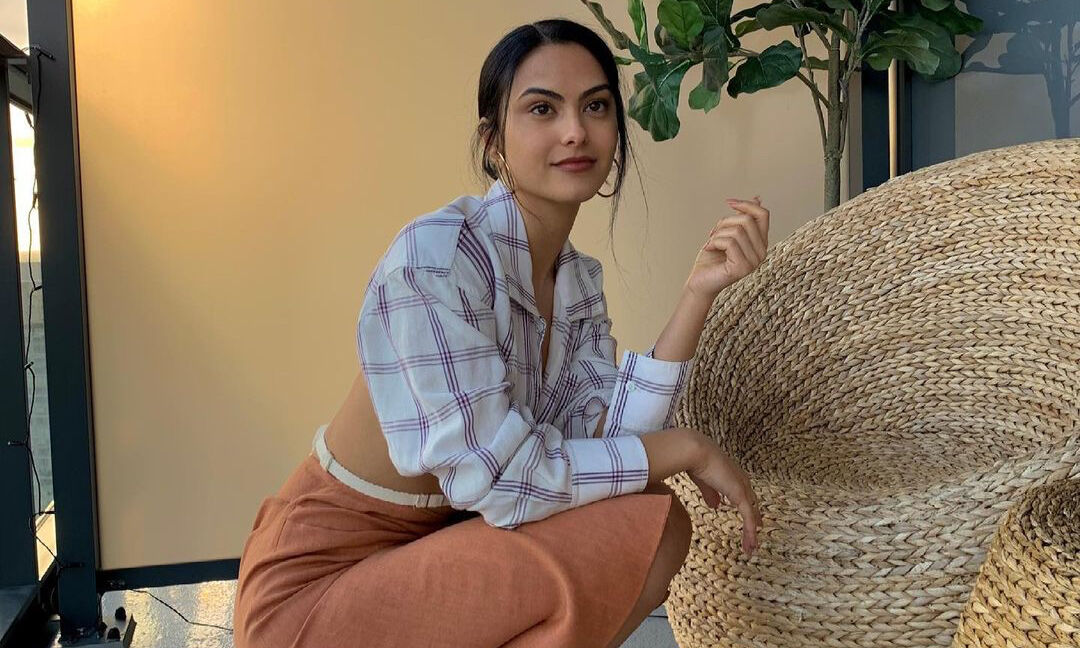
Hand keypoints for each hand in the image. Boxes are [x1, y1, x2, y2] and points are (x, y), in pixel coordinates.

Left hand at [685, 196, 769, 299]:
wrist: (700, 280)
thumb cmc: (712, 257)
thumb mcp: (727, 232)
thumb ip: (742, 219)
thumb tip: (757, 199)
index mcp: (761, 243)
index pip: (763, 215)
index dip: (746, 204)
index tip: (728, 202)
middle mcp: (762, 253)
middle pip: (747, 220)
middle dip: (724, 222)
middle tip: (712, 234)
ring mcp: (754, 262)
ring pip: (737, 231)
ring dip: (717, 234)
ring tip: (711, 244)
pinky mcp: (742, 267)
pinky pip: (729, 243)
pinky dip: (714, 242)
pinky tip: (709, 250)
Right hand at [687, 435, 761, 556]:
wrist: (696, 452)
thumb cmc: (696, 461)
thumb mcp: (704, 481)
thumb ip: (711, 494)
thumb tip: (715, 506)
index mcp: (733, 476)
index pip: (744, 495)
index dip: (747, 507)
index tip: (750, 518)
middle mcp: (741, 481)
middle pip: (751, 505)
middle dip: (753, 519)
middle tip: (757, 532)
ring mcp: (742, 488)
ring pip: (751, 515)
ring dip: (751, 532)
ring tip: (751, 548)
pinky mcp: (740, 495)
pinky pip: (748, 518)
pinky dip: (749, 532)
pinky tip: (750, 544)